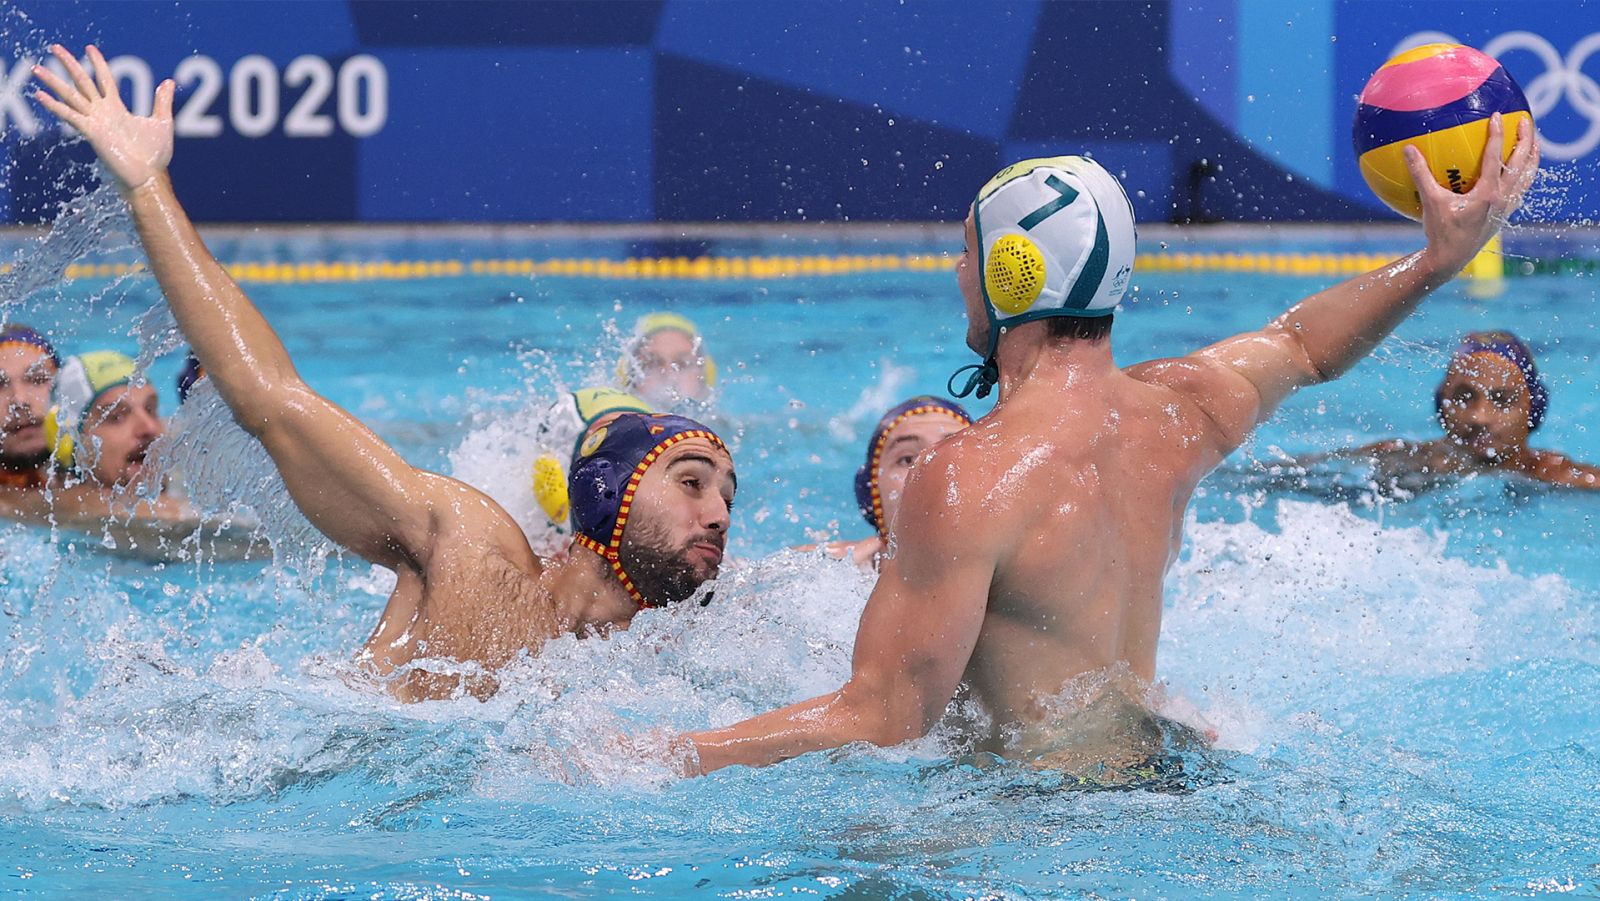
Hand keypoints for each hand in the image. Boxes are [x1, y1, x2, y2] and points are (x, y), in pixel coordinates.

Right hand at [33, 45, 174, 195]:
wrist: (149, 177)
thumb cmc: (154, 155)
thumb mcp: (162, 123)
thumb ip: (162, 102)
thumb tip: (169, 82)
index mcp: (117, 109)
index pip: (104, 80)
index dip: (98, 64)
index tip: (90, 48)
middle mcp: (102, 112)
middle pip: (82, 82)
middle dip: (69, 64)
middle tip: (55, 46)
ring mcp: (95, 121)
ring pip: (71, 95)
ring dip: (53, 81)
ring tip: (36, 68)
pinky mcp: (91, 132)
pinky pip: (70, 115)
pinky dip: (55, 106)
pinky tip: (40, 95)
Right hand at [1406, 113, 1539, 273]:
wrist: (1451, 260)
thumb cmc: (1440, 232)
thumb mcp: (1429, 201)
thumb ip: (1420, 174)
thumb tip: (1408, 149)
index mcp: (1487, 193)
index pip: (1496, 157)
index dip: (1497, 135)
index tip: (1496, 116)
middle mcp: (1502, 198)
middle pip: (1522, 163)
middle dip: (1526, 140)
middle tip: (1525, 120)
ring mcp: (1506, 207)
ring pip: (1527, 177)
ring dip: (1532, 157)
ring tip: (1533, 142)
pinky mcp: (1505, 214)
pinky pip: (1520, 190)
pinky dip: (1524, 176)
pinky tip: (1520, 171)